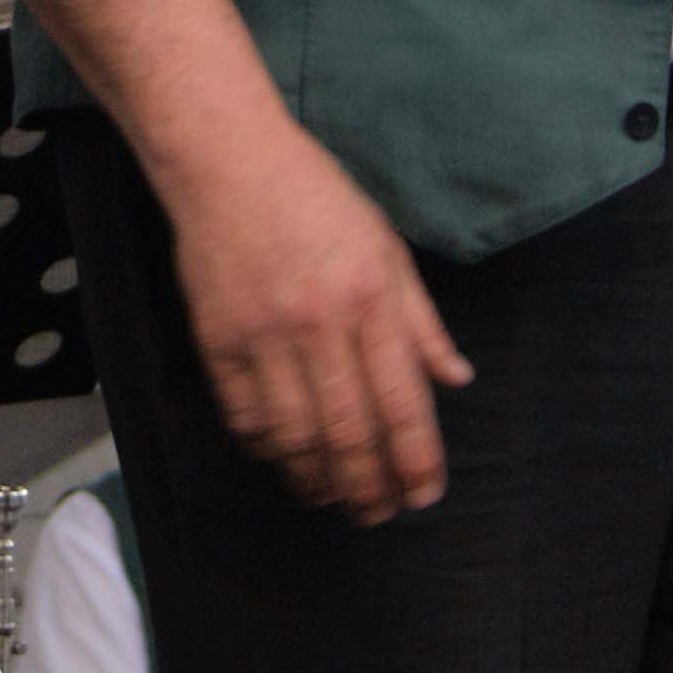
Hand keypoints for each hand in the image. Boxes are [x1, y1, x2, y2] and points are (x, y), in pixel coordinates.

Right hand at [153, 112, 471, 523]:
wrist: (226, 158)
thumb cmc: (315, 196)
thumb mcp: (387, 247)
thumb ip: (421, 321)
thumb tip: (456, 379)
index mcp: (372, 301)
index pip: (403, 406)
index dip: (416, 463)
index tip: (422, 496)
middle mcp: (321, 324)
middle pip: (350, 433)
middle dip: (368, 487)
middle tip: (376, 514)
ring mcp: (264, 333)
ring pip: (295, 435)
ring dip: (316, 478)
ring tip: (330, 496)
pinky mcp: (216, 336)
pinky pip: (243, 413)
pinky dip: (265, 447)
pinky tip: (281, 456)